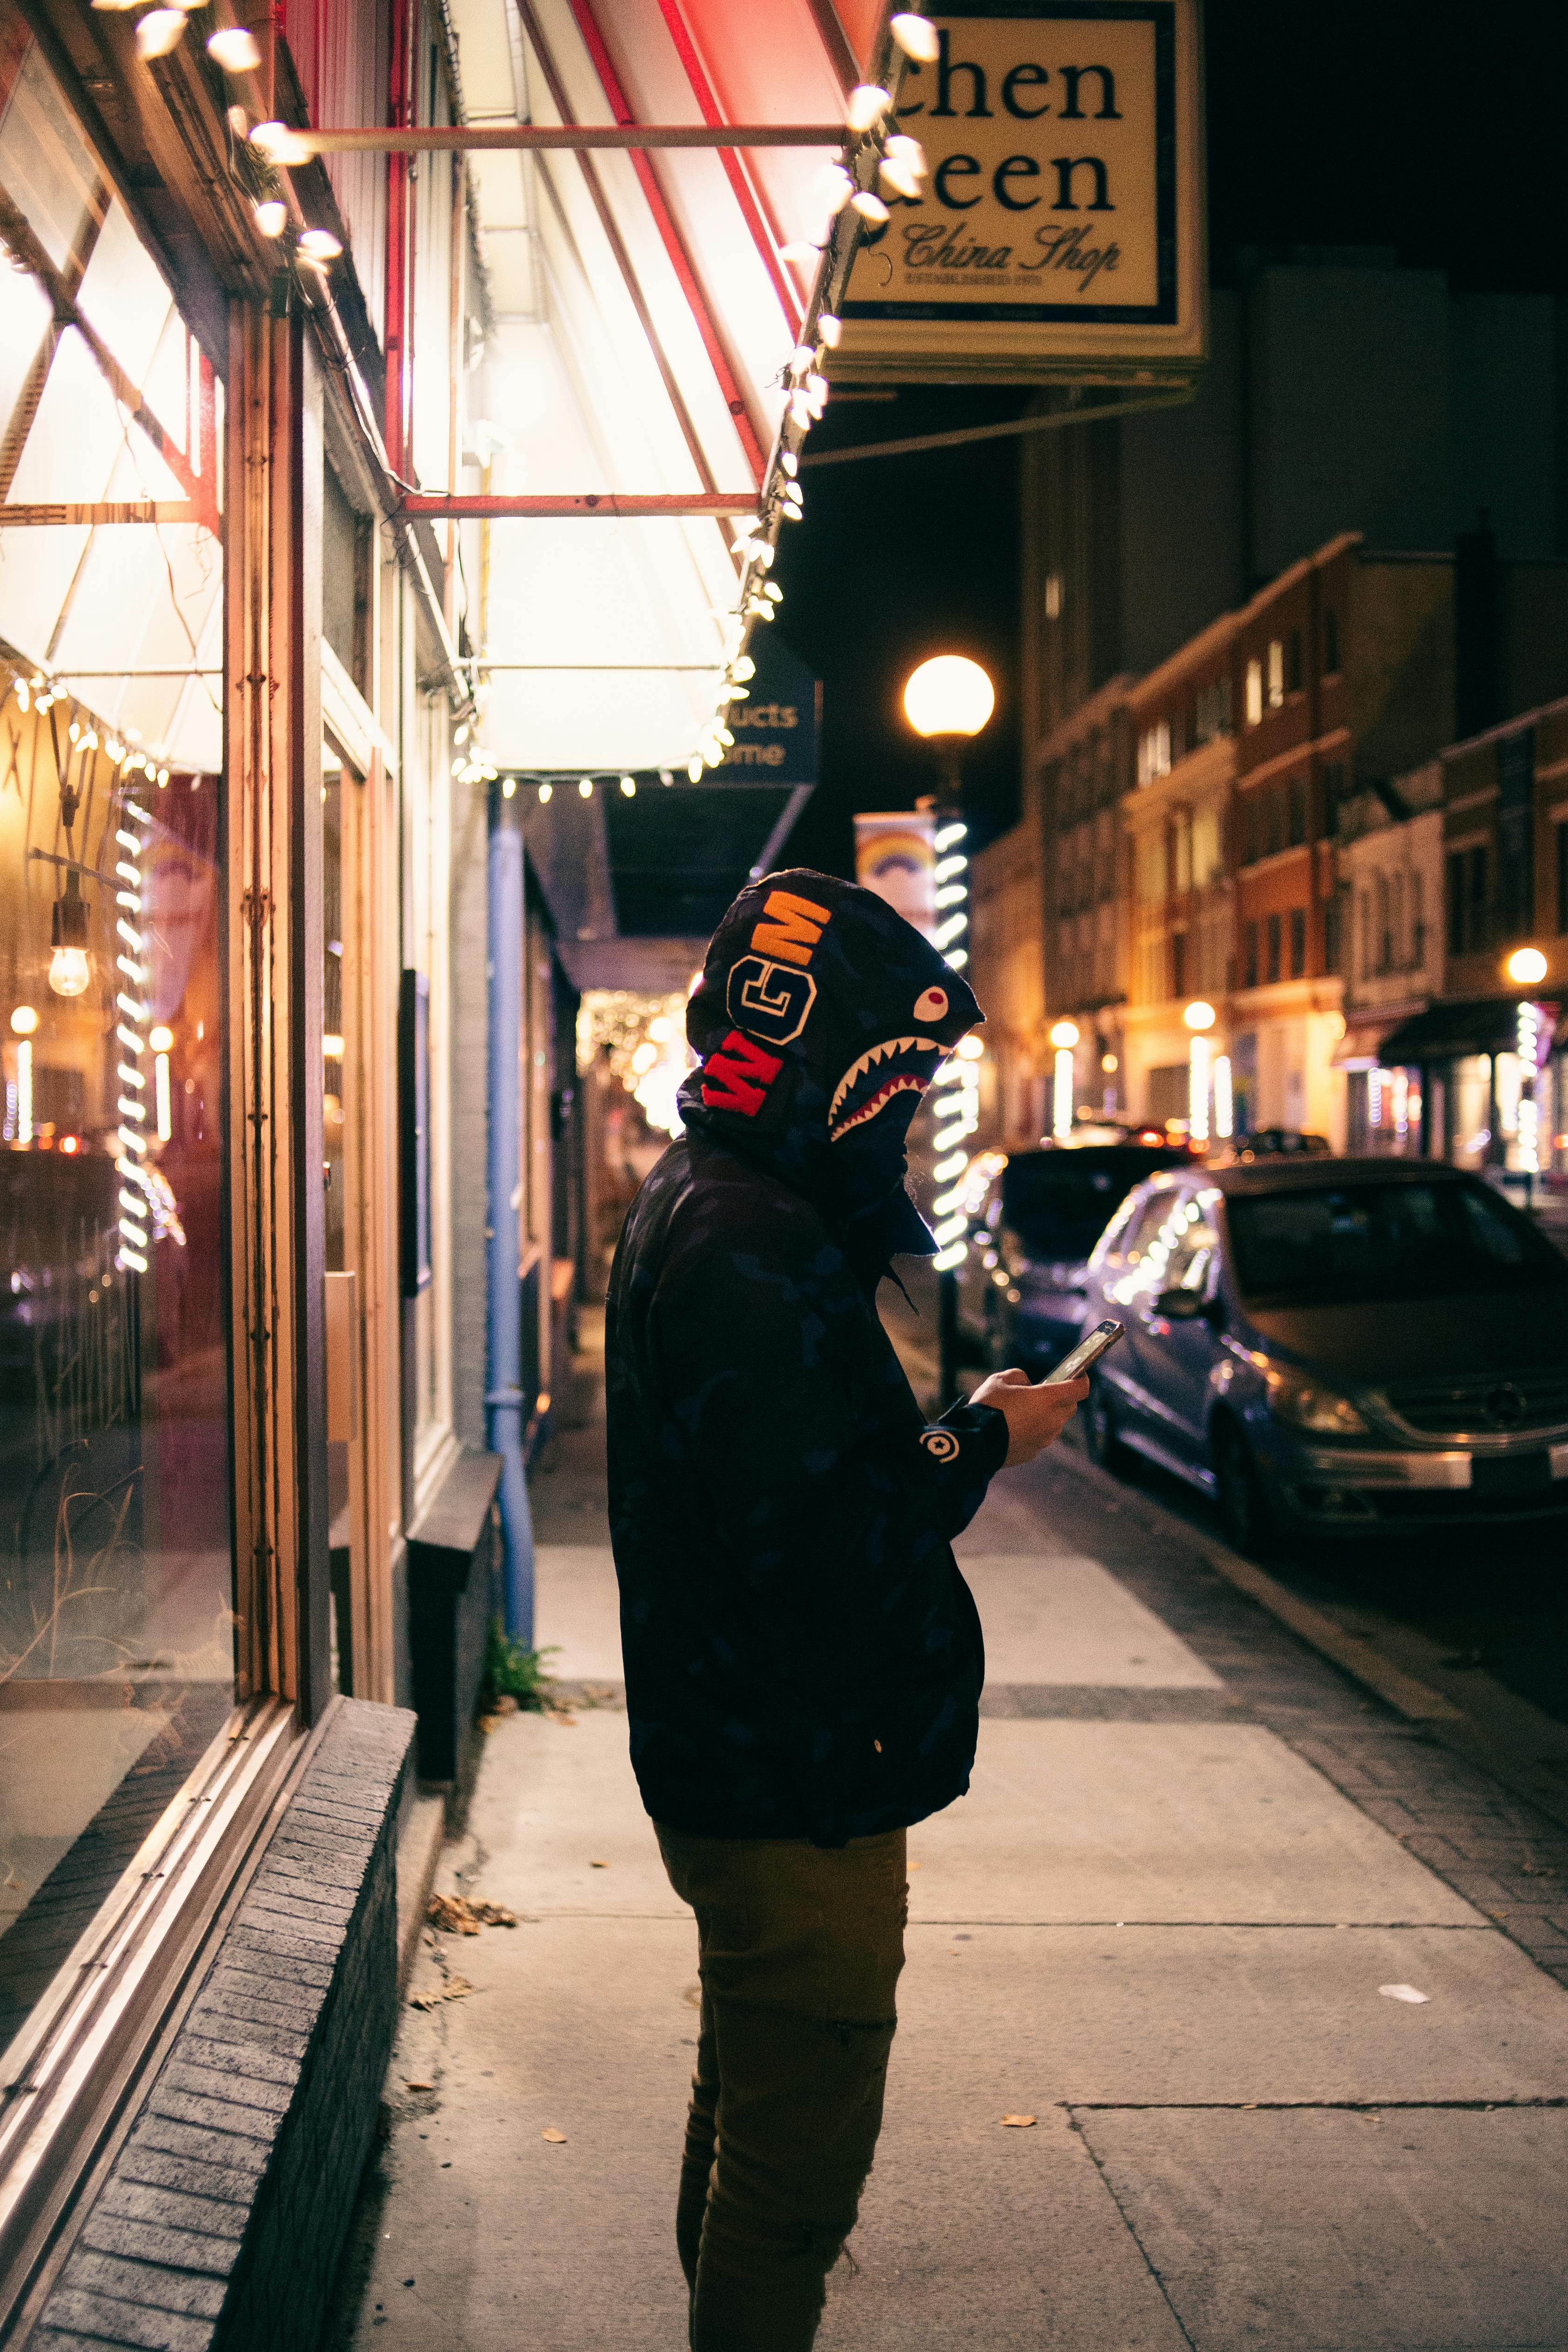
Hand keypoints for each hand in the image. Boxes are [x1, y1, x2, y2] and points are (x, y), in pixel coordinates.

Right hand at [970, 1367, 1088, 1465]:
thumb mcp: (999, 1380)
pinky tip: (1015, 1429)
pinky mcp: (1034, 1452)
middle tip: (1045, 1394)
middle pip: (1070, 1407)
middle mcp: (1051, 1420)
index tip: (1078, 1375)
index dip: (1082, 1380)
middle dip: (1063, 1399)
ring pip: (1055, 1424)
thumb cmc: (988, 1407)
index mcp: (1047, 1399)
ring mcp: (1044, 1438)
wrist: (976, 1442)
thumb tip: (1026, 1384)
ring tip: (1025, 1412)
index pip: (1080, 1389)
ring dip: (1047, 1417)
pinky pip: (1040, 1438)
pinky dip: (1033, 1432)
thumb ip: (1019, 1376)